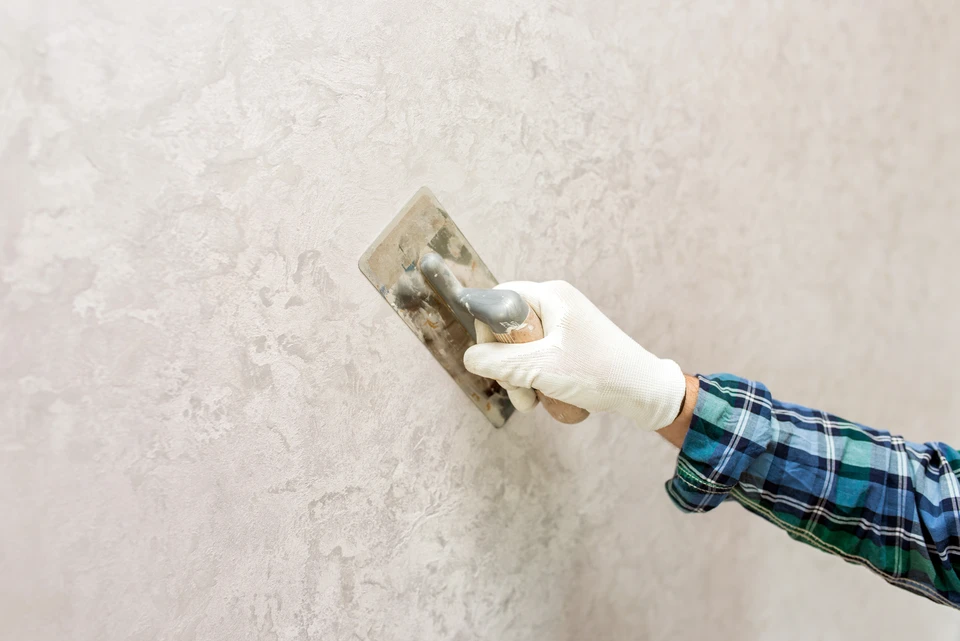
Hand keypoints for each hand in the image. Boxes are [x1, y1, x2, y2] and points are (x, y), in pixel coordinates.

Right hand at [463, 280, 685, 430]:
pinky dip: (538, 379)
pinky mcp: (571, 346)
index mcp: (550, 296)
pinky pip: (539, 358)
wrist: (645, 392)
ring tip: (533, 401)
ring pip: (522, 349)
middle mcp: (556, 305)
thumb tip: (470, 357)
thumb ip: (500, 362)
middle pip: (509, 328)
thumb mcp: (542, 368)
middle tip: (517, 391)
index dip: (487, 329)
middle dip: (506, 365)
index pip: (499, 299)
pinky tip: (547, 397)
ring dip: (520, 378)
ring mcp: (565, 326)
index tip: (490, 359)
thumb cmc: (600, 373)